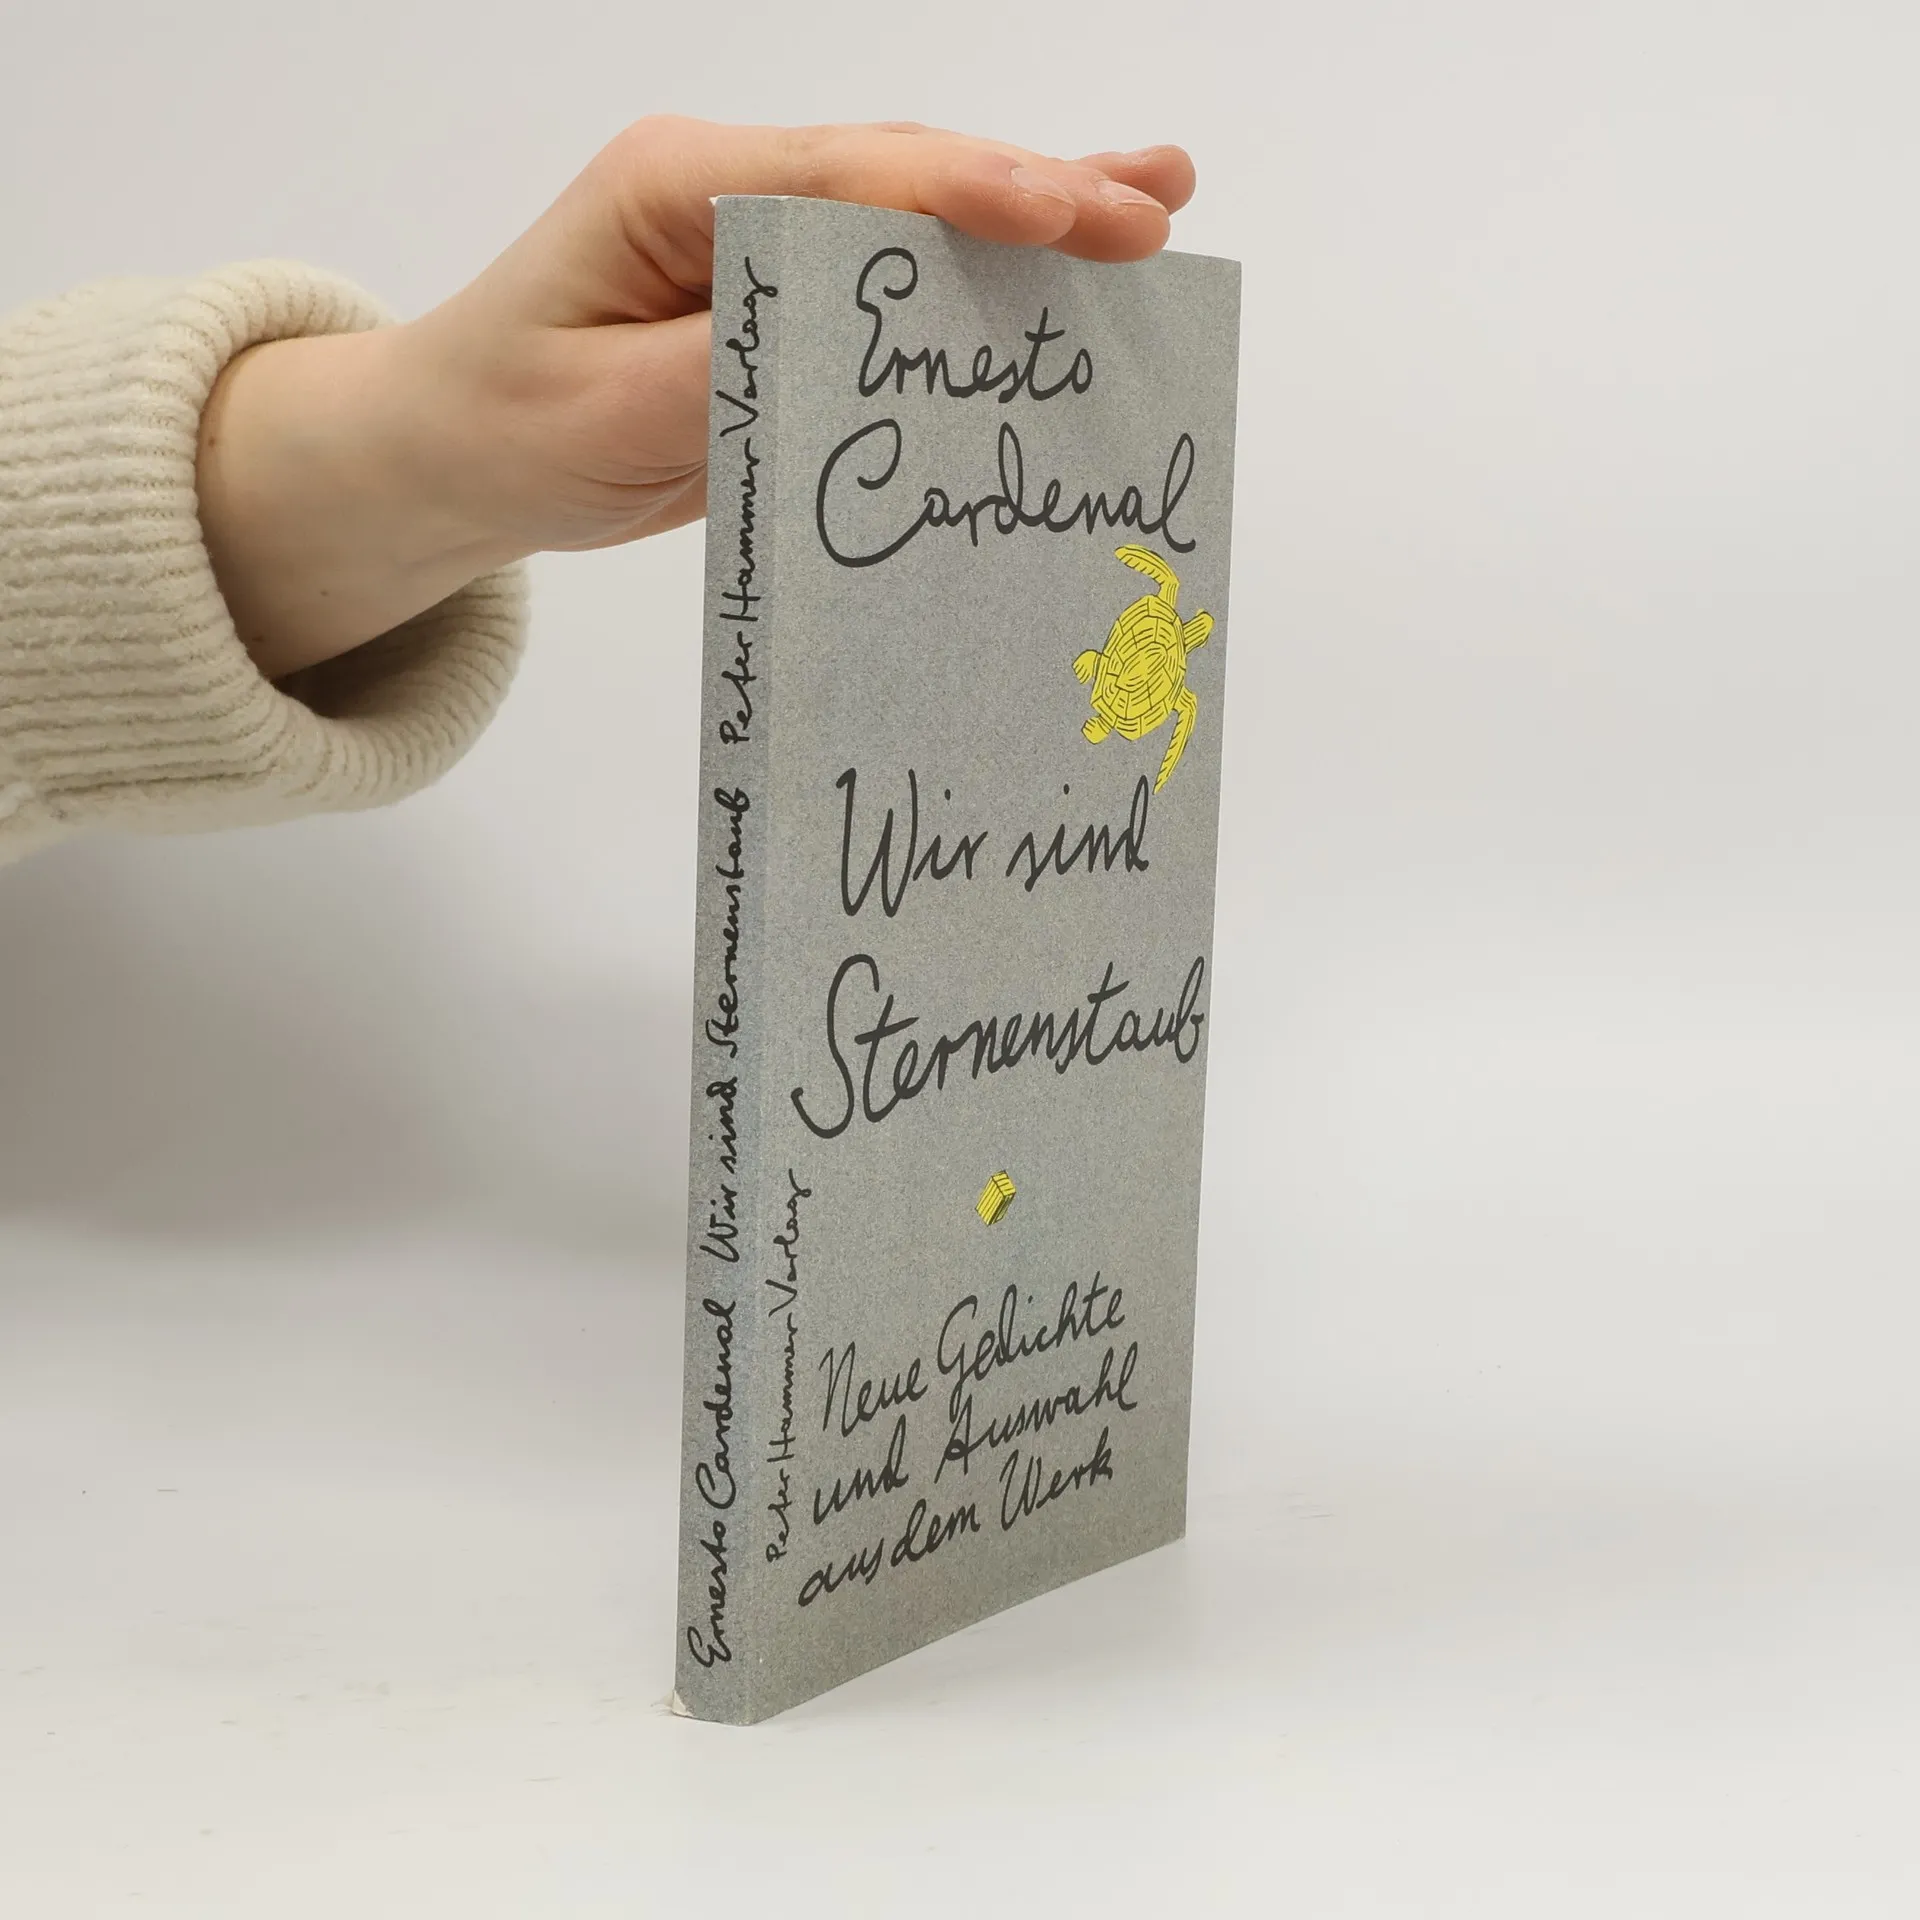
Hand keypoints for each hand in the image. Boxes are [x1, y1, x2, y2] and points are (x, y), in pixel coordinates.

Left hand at [197, 118, 1195, 678]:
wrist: (458, 448)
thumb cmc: (513, 421)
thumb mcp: (607, 414)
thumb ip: (729, 375)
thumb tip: (853, 354)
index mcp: (677, 186)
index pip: (842, 178)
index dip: (960, 196)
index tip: (1060, 216)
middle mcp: (732, 188)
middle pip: (905, 178)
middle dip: (1032, 196)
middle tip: (1150, 211)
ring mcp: (765, 236)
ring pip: (920, 215)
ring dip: (1036, 214)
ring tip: (1156, 200)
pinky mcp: (787, 297)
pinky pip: (899, 279)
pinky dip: (985, 274)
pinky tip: (1065, 257)